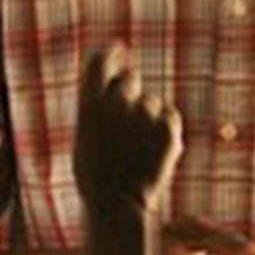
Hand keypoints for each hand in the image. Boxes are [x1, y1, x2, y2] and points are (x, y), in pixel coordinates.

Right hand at [73, 44, 183, 214]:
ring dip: (148, 117)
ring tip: (137, 149)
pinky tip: (153, 152)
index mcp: (90, 104)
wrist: (119, 206)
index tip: (118, 48)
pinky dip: (164, 130)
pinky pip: (169, 116)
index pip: (100, 61)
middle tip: (127, 123)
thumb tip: (115, 71)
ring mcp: (145, 114)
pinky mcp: (169, 126)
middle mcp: (117, 103)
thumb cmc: (96, 175)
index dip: (110, 52)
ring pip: (152, 102)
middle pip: (131, 78)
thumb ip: (96, 102)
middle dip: (131, 92)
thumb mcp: (85, 135)